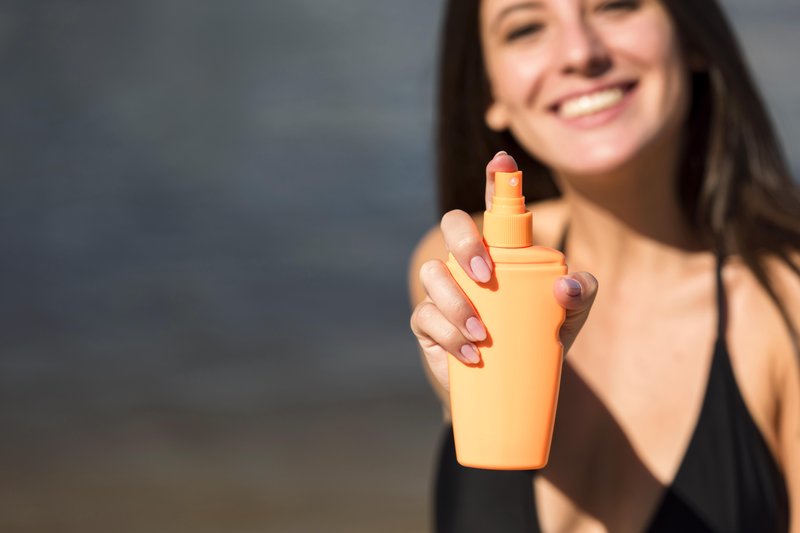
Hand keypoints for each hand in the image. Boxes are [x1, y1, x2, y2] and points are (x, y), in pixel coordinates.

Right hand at [410, 152, 597, 390]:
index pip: (496, 208)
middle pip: (453, 226)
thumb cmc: (541, 338)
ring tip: (482, 333)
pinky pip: (426, 316)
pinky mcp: (428, 323)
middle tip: (485, 275)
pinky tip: (471, 352)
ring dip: (455, 301)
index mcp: (502, 250)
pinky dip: (448, 333)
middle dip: (465, 243)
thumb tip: (566, 286)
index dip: (496, 179)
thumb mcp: (571, 317)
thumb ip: (581, 294)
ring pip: (432, 273)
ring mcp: (444, 290)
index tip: (503, 160)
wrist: (510, 386)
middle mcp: (468, 261)